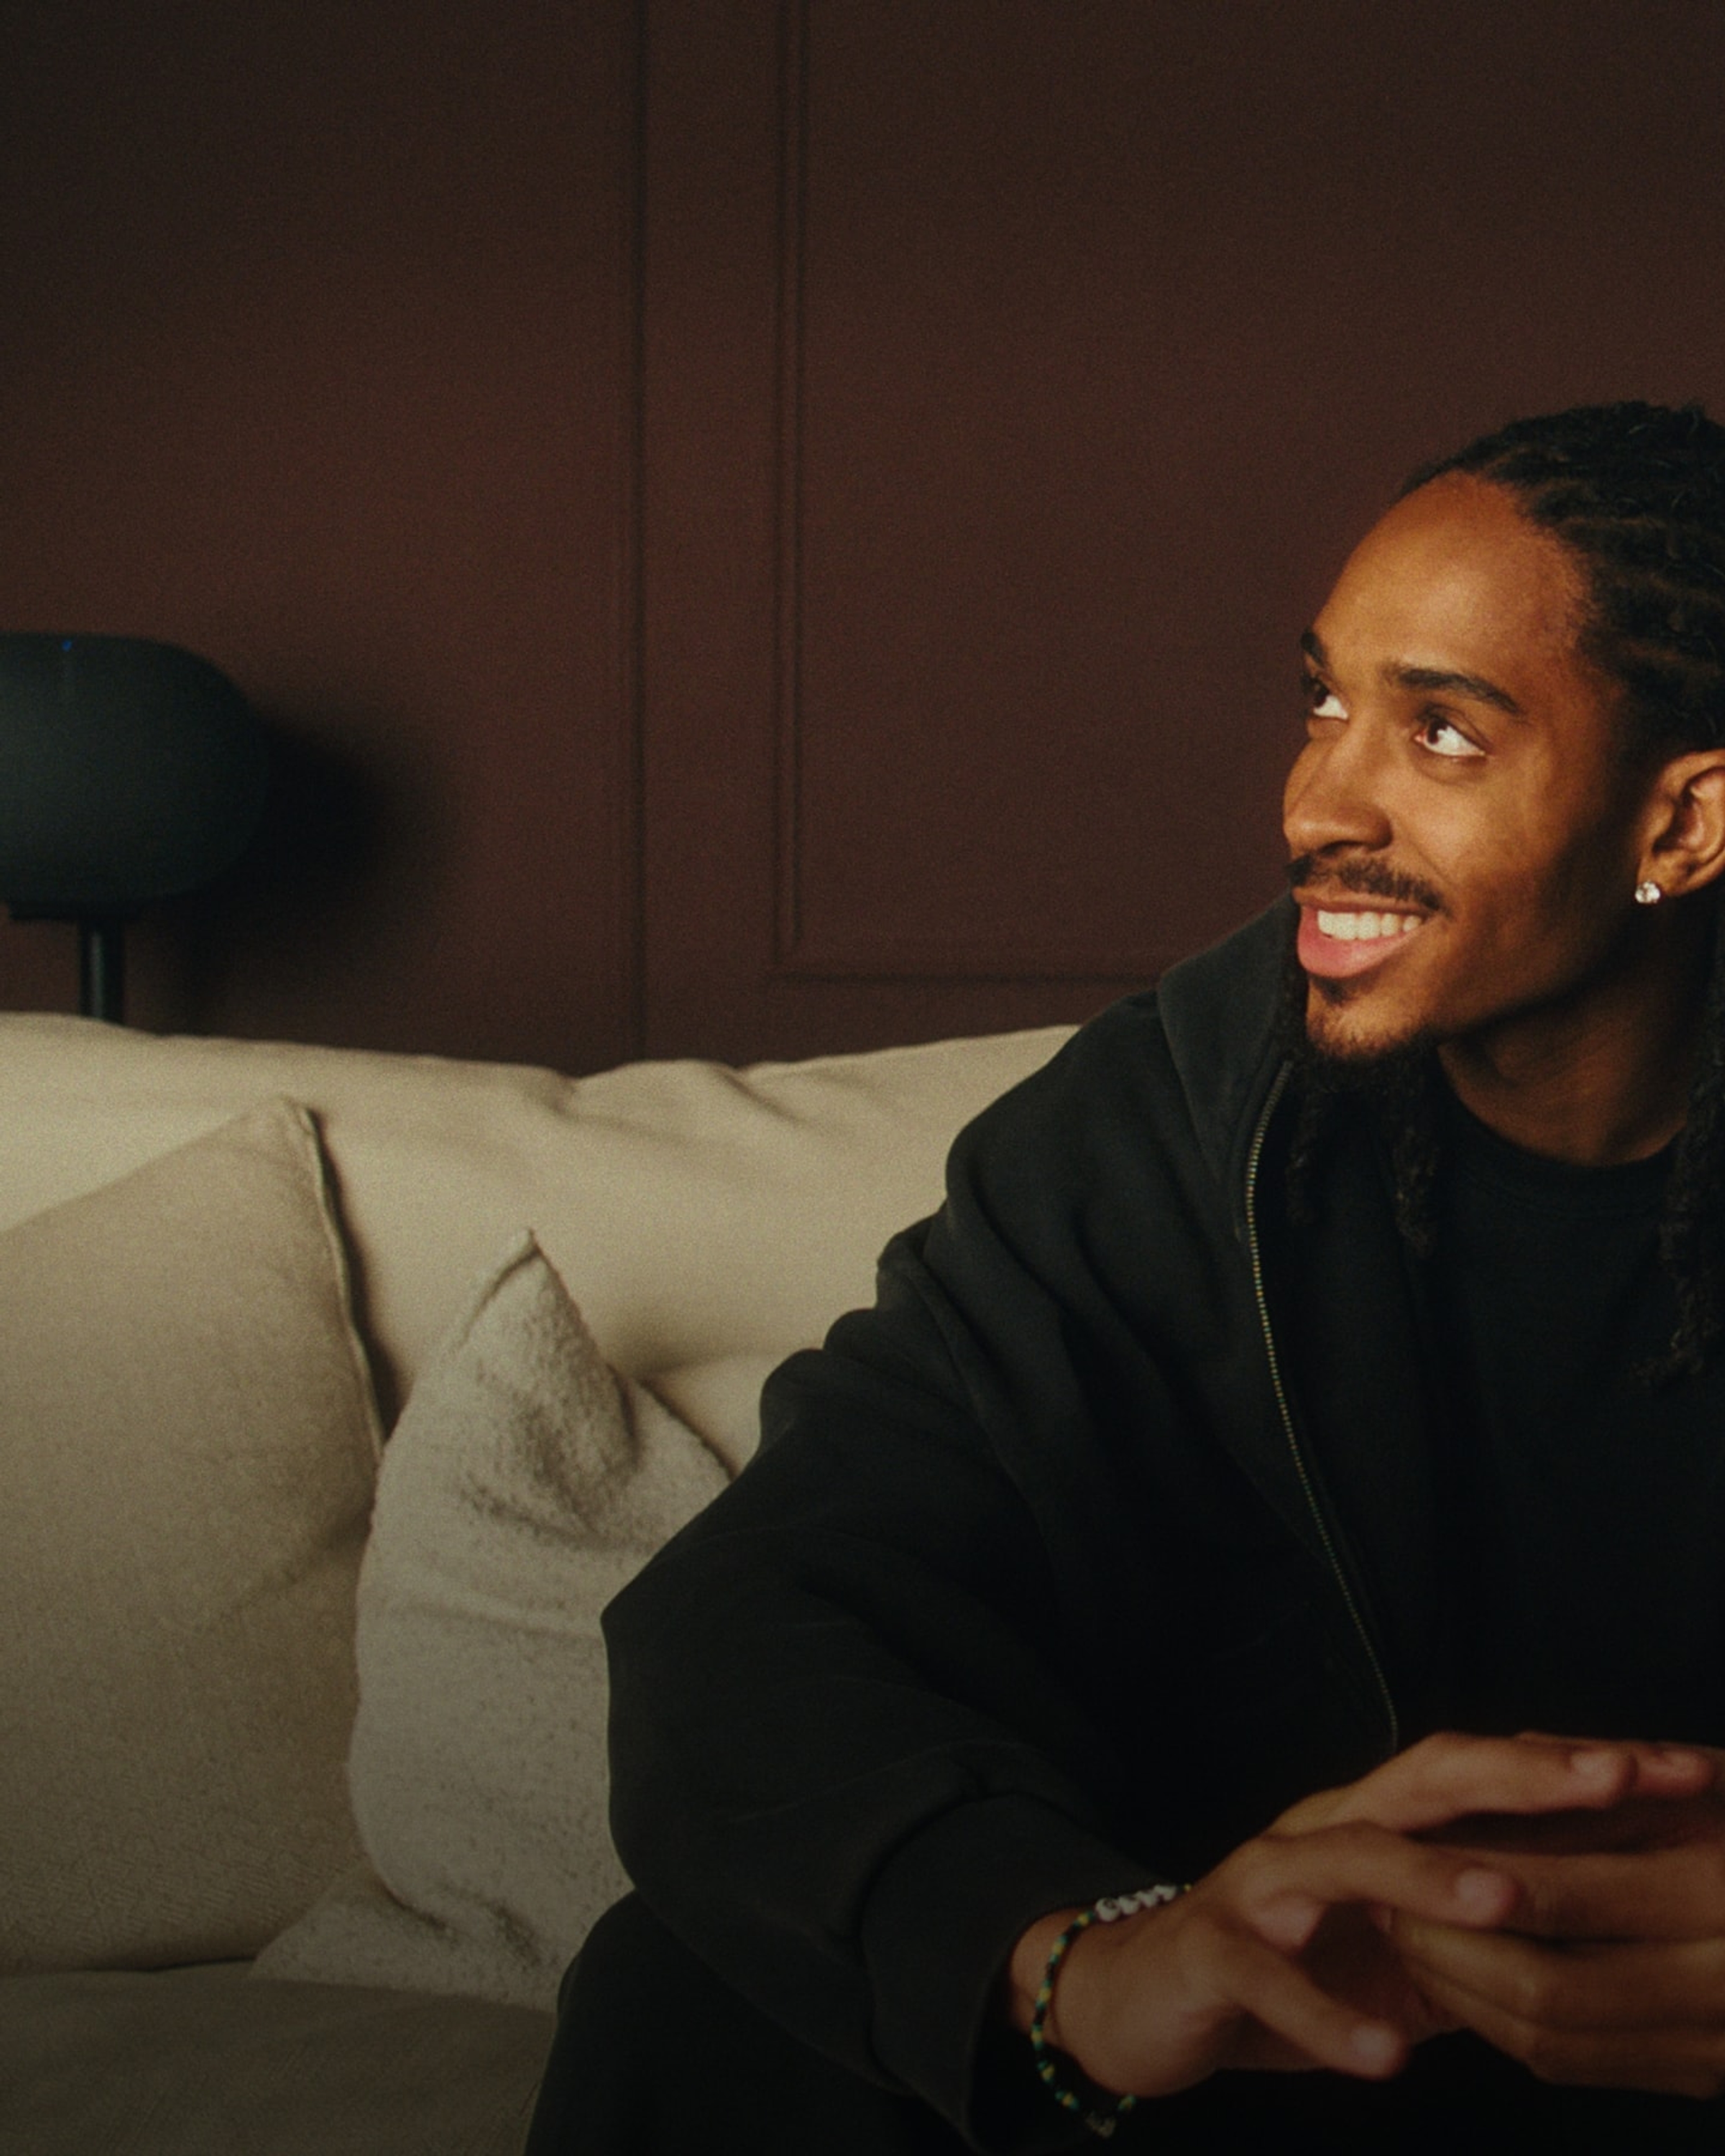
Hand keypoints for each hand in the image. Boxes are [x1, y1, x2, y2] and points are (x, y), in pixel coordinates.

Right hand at [1006, 1731, 1709, 2102]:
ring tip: (1504, 1902)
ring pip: (1345, 1861)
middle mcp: (1323, 1829)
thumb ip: (1483, 1922)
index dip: (1577, 1765)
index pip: (1484, 1771)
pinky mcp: (1214, 1949)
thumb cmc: (1290, 1961)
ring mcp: (1263, 1885)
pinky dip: (1327, 2018)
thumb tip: (1616, 1915)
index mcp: (1375, 1821)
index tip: (1678, 1768)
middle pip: (1424, 1780)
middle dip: (1524, 1777)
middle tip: (1619, 1779)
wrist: (1142, 1989)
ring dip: (1426, 1880)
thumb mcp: (1401, 1940)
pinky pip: (1270, 1978)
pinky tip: (1383, 2056)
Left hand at [1393, 1741, 1724, 2097]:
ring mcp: (1715, 2044)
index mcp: (1718, 1890)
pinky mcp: (1700, 2075)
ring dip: (1463, 1993)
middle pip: (1546, 1987)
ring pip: (1553, 2040)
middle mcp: (1722, 1981)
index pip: (1557, 1897)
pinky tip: (1464, 1980)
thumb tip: (1483, 1773)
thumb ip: (1589, 1779)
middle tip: (1385, 1901)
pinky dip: (1505, 2026)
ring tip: (1408, 1937)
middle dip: (1446, 1948)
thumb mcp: (1687, 1779)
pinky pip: (1578, 2064)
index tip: (1397, 1844)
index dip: (1463, 1876)